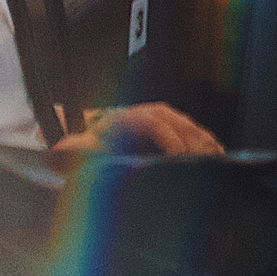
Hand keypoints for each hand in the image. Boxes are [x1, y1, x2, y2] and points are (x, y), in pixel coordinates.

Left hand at [48, 102, 222, 160]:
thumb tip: (57, 148)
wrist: (101, 135)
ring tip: (216, 158)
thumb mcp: (83, 146)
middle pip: (179, 124)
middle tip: (204, 161)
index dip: (170, 138)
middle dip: (194, 143)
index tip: (179, 155)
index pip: (156, 123)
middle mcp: (153, 114)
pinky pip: (197, 132)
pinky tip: (219, 153)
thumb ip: (71, 148)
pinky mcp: (178, 128)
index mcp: (133, 116)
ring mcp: (168, 119)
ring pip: (191, 127)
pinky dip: (209, 142)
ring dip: (205, 143)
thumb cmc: (96, 142)